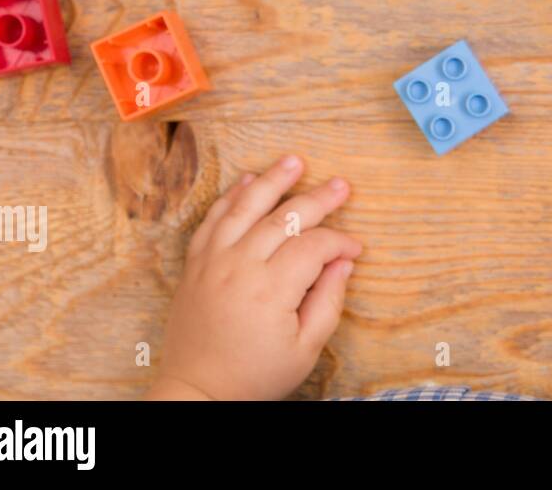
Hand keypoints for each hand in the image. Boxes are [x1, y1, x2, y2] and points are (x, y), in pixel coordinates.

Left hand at [146, 155, 361, 399]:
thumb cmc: (255, 375)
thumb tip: (343, 263)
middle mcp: (239, 267)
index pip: (314, 246)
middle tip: (342, 185)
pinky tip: (248, 180)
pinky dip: (230, 197)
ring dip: (271, 181)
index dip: (340, 241)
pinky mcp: (196, 265)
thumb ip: (328, 302)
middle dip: (318, 199)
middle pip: (284, 218)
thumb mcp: (305, 350)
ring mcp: (213, 262)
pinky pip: (212, 220)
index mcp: (271, 290)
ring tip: (294, 160)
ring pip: (245, 207)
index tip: (355, 248)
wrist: (197, 392)